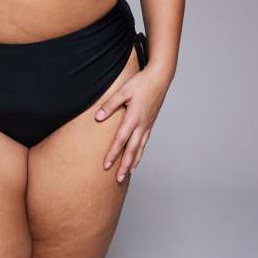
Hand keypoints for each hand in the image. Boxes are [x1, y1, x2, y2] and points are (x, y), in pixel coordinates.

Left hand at [94, 65, 169, 181]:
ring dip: (133, 162)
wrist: (160, 78)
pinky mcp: (150, 123)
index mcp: (133, 118)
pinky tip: (137, 157)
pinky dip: (140, 152)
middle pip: (132, 149)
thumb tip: (98, 117)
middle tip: (118, 178)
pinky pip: (145, 142)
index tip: (106, 165)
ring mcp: (148, 125)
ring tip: (127, 173)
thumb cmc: (141, 83)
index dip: (113, 153)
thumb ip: (110, 105)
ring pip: (140, 148)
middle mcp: (142, 125)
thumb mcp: (123, 91)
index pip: (121, 140)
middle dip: (124, 165)